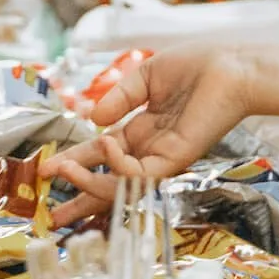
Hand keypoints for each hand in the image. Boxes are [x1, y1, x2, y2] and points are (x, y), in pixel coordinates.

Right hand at [43, 46, 258, 223]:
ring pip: (120, 185)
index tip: (46, 169)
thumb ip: (119, 98)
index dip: (76, 163)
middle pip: (109, 182)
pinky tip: (105, 145)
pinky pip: (139, 174)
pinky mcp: (176, 160)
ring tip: (63, 169)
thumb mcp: (145, 78)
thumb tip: (92, 118)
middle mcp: (151, 149)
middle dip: (80, 197)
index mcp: (143, 131)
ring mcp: (163, 158)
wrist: (231, 66)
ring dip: (88, 180)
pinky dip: (117, 165)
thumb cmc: (197, 66)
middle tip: (52, 212)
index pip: (103, 155)